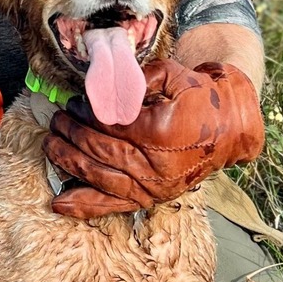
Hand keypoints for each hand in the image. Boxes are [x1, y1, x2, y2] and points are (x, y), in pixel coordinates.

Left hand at [43, 60, 263, 217]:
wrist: (231, 128)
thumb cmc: (201, 98)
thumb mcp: (173, 75)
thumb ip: (136, 79)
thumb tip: (100, 87)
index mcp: (160, 133)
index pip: (108, 125)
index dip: (85, 115)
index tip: (72, 104)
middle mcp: (155, 166)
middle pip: (99, 151)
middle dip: (72, 135)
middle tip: (56, 121)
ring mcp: (153, 186)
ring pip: (100, 177)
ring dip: (70, 162)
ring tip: (51, 145)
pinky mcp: (152, 198)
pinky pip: (113, 205)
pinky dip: (84, 205)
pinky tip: (59, 203)